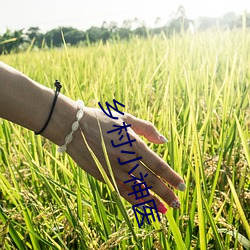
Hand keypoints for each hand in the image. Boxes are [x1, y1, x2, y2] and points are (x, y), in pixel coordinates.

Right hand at [66, 107, 185, 212]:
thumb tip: (163, 140)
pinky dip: (133, 200)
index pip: (158, 165)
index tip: (182, 186)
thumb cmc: (101, 120)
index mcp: (134, 145)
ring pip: (137, 190)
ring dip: (152, 201)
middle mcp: (126, 160)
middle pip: (151, 181)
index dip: (171, 177)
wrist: (74, 128)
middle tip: (177, 203)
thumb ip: (147, 128)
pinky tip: (141, 205)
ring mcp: (114, 170)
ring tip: (164, 210)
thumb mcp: (126, 118)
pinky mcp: (104, 176)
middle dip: (166, 193)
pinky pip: (121, 191)